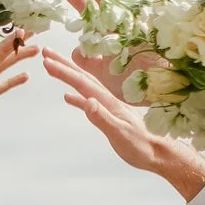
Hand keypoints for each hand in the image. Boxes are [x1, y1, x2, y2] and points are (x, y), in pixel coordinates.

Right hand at [42, 48, 204, 201]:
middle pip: (82, 77)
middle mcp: (108, 100)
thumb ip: (102, 118)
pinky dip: (77, 97)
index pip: (82, 83)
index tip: (47, 61)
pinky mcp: (110, 116)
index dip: (64, 72)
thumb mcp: (120, 134)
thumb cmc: (142, 146)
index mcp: (108, 102)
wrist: (159, 153)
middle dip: (63, 64)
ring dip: (68, 76)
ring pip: (84, 86)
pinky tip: (68, 97)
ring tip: (53, 67)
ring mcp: (109, 107)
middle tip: (45, 51)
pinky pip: (89, 102)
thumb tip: (86, 100)